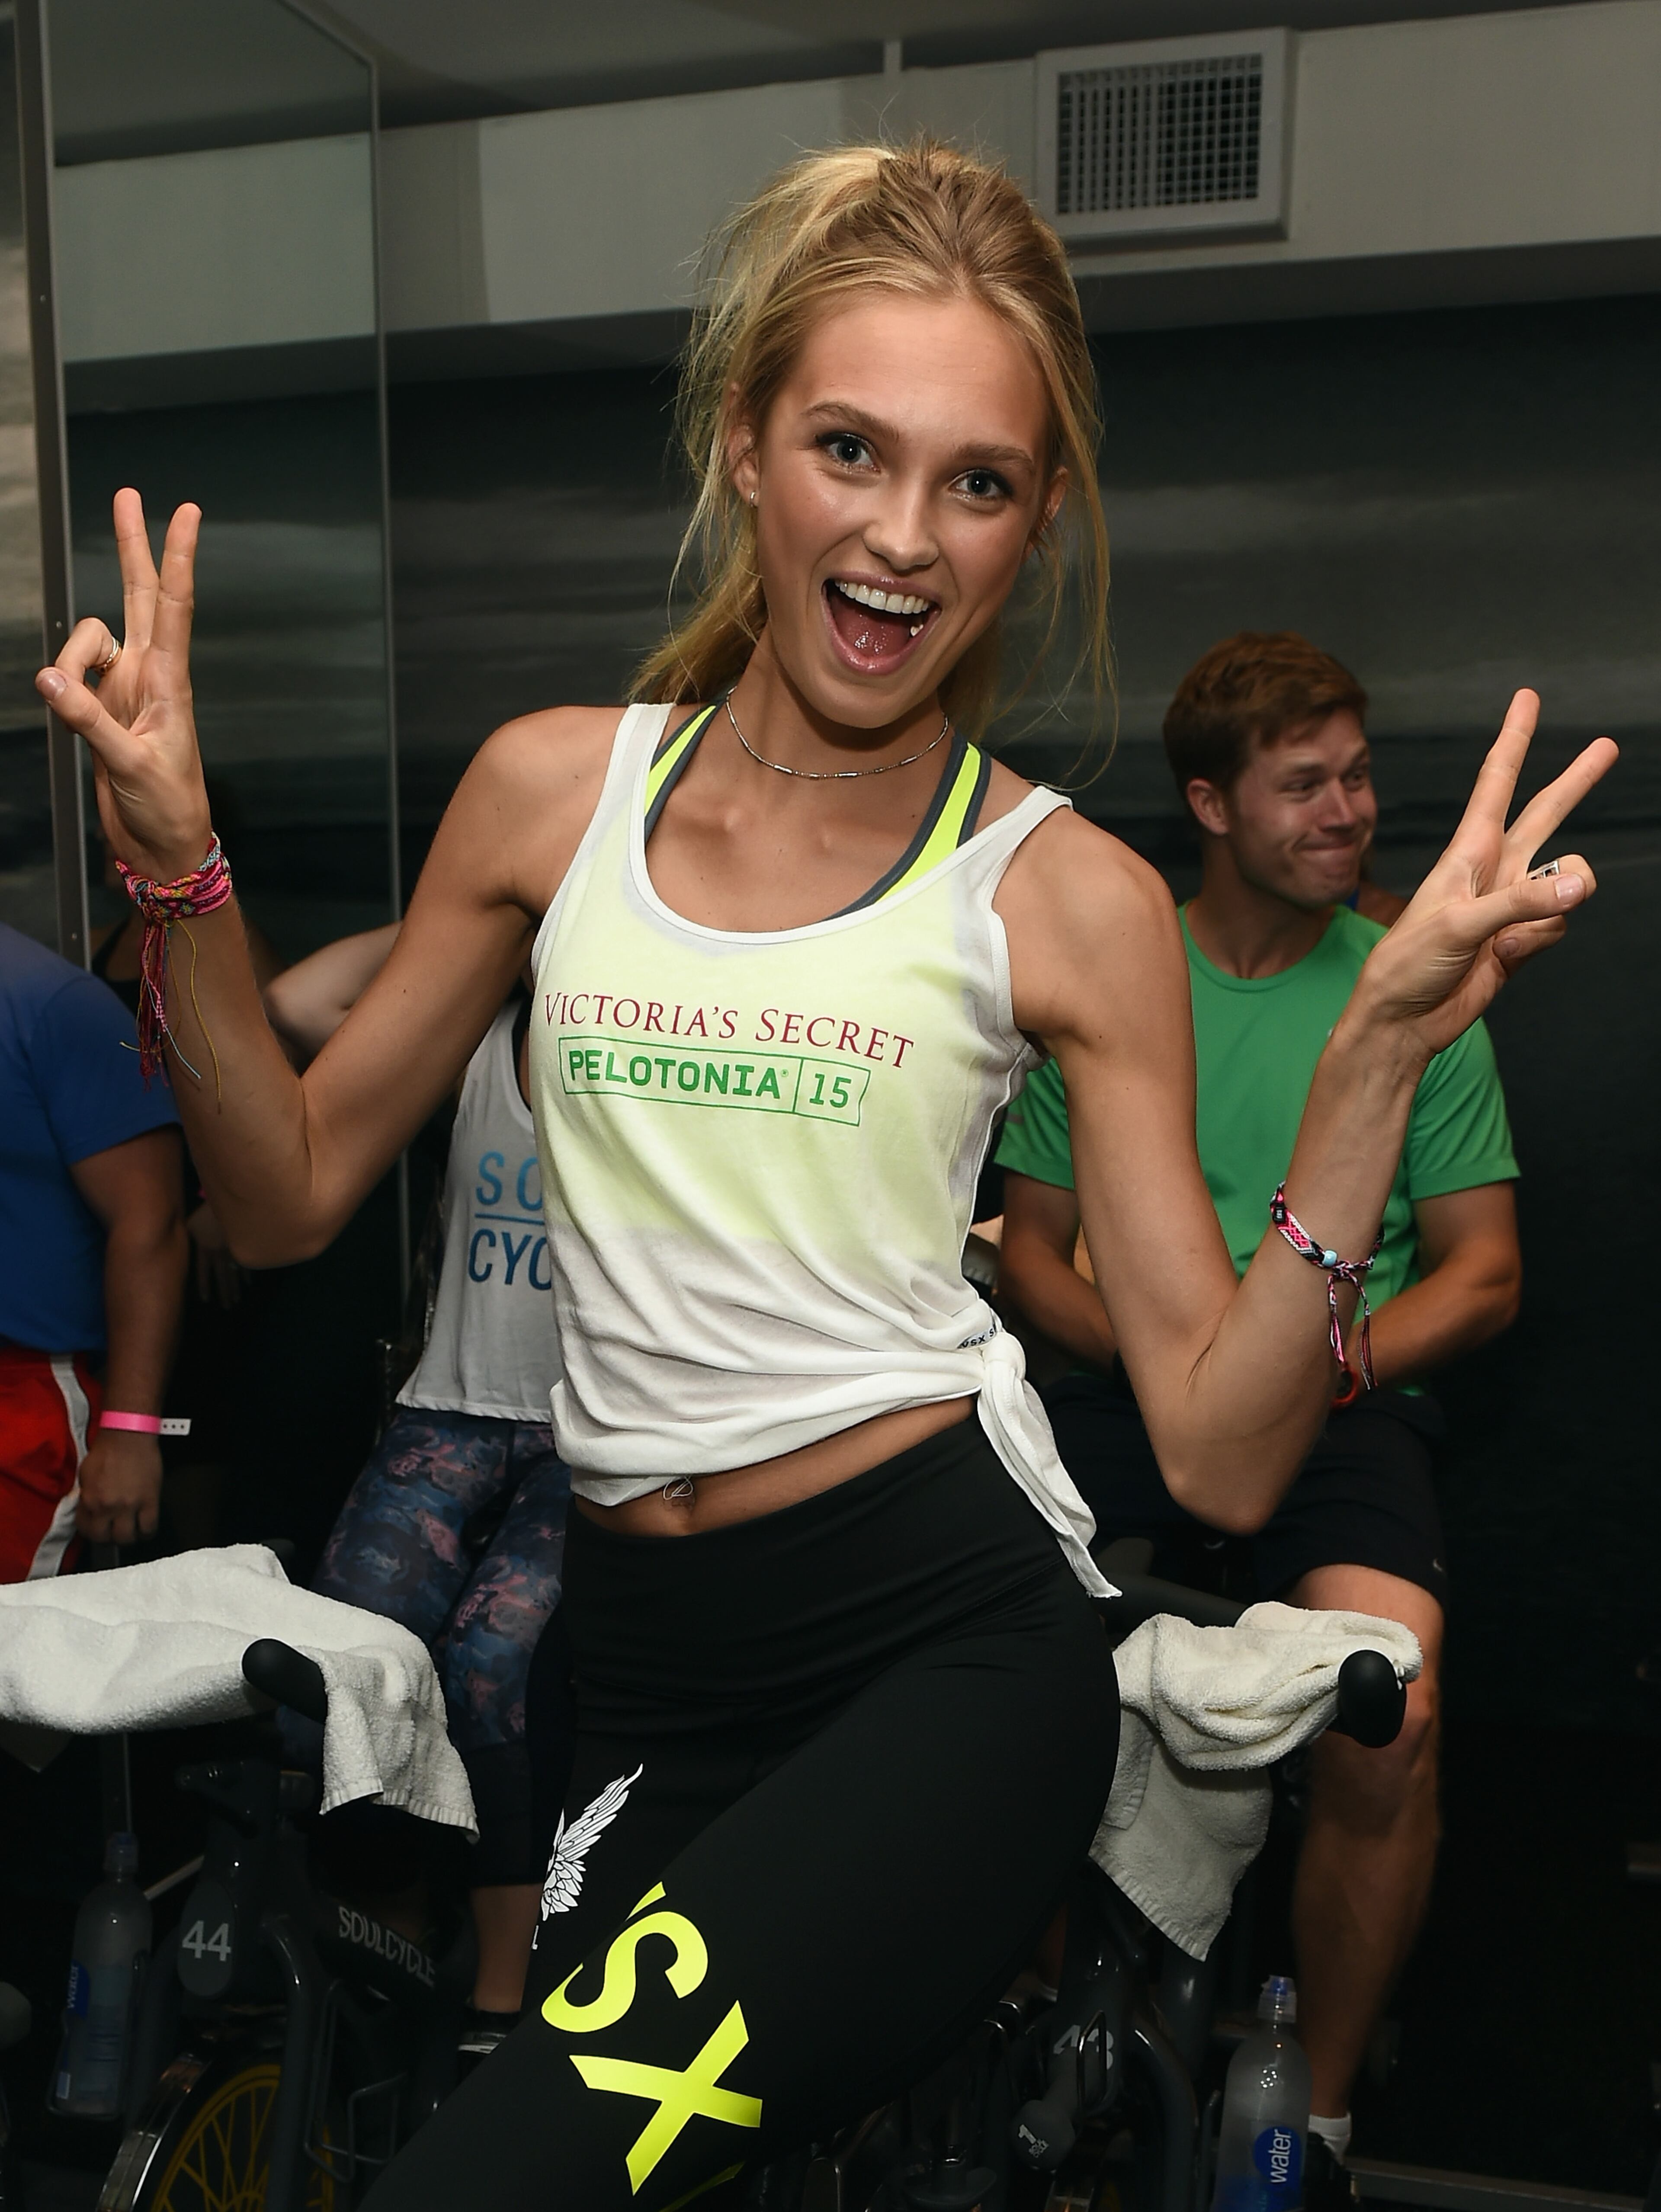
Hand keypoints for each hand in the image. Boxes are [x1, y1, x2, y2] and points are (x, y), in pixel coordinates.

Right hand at [35, 491, 210, 881]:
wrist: (161, 843)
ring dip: (71, 657)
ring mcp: (124, 687)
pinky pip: (71, 675)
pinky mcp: (102, 706)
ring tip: (73, 706)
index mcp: (170, 681)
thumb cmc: (165, 805)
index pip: (174, 607)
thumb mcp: (131, 764)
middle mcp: (149, 674)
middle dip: (133, 546)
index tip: (187, 513)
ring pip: (90, 637)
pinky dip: (63, 686)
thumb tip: (49, 679)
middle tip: (129, 495)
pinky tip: (69, 712)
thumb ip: (88, 720)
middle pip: (140, 595)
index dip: (177, 558)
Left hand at [76, 1428, 162, 1545]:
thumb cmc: (107, 1450)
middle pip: (106, 1539)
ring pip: (127, 1538)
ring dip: (128, 1537)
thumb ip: (86, 1496)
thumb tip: (89, 1509)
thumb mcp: (85, 1475)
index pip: (86, 1530)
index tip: (97, 1529)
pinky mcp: (150, 1501)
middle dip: (109, 1538)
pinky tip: (145, 1528)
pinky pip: (149, 1527)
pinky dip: (147, 1532)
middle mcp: (107, 1506)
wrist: (128, 1435)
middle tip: (113, 1532)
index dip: (92, 1531)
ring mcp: (129, 1505)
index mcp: (90, 1500)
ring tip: (130, 1531)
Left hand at [188, 1199, 244, 1307]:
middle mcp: (219, 1255)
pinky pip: (246, 1264)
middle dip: (224, 1293)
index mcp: (205, 1250)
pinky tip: (247, 1284)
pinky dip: (246, 1275)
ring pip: (234, 1275)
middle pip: (222, 1278)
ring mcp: (233, 1252)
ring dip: (236, 1288)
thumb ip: (189, 1235)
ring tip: (236, 1300)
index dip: (204, 1286)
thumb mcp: (191, 1223)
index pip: (204, 1273)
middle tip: (227, 1307)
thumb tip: (177, 1241)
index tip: (205, 1299)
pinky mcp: (245, 1246)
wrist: (229, 1206)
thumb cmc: (207, 1212)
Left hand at [1351, 691, 1615, 1059]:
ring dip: (1552, 907)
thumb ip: (1522, 903)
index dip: (1514, 739)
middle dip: (1576, 781)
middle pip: (1546, 814)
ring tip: (1508, 937)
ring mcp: (1510, 904)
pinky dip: (1539, 942)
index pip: (1496, 782)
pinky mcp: (1521, 938)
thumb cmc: (1409, 964)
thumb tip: (1580, 885)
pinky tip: (1506, 956)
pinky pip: (1556, 926)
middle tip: (1607, 745)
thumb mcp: (1459, 925)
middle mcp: (1493, 869)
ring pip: (1565, 885)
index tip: (1526, 698)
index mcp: (1468, 850)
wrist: (1404, 1019)